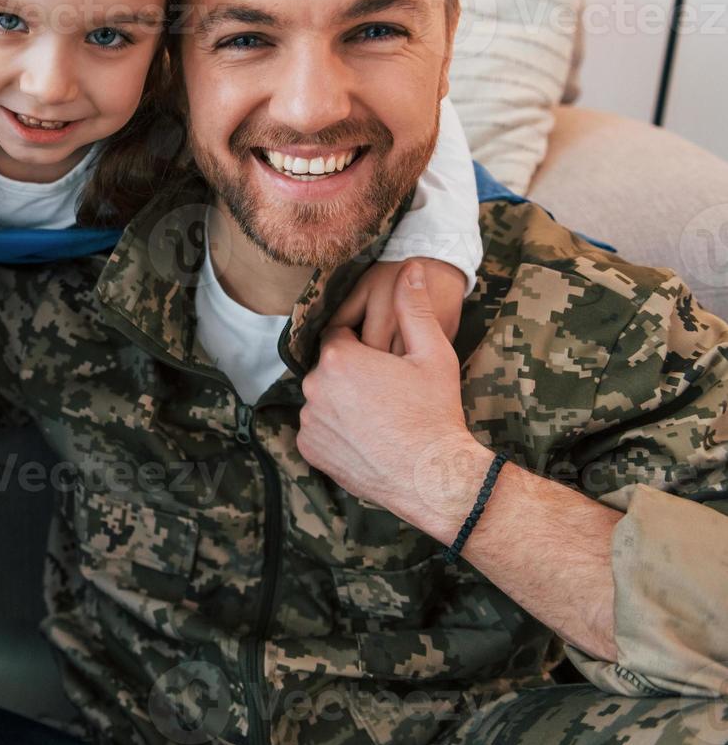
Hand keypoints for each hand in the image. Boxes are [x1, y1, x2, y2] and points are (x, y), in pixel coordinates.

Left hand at [300, 261, 487, 529]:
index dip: (360, 345)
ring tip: (378, 416)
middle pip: (328, 368)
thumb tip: (411, 268)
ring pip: (322, 399)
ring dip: (341, 402)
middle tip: (385, 391)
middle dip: (351, 374)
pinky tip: (365, 435)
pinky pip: (318, 429)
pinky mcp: (309, 449)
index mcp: (338, 358)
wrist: (433, 476)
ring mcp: (309, 420)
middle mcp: (314, 387)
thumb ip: (414, 307)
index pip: (338, 336)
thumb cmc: (435, 411)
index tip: (382, 361)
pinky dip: (335, 430)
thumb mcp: (433, 353)